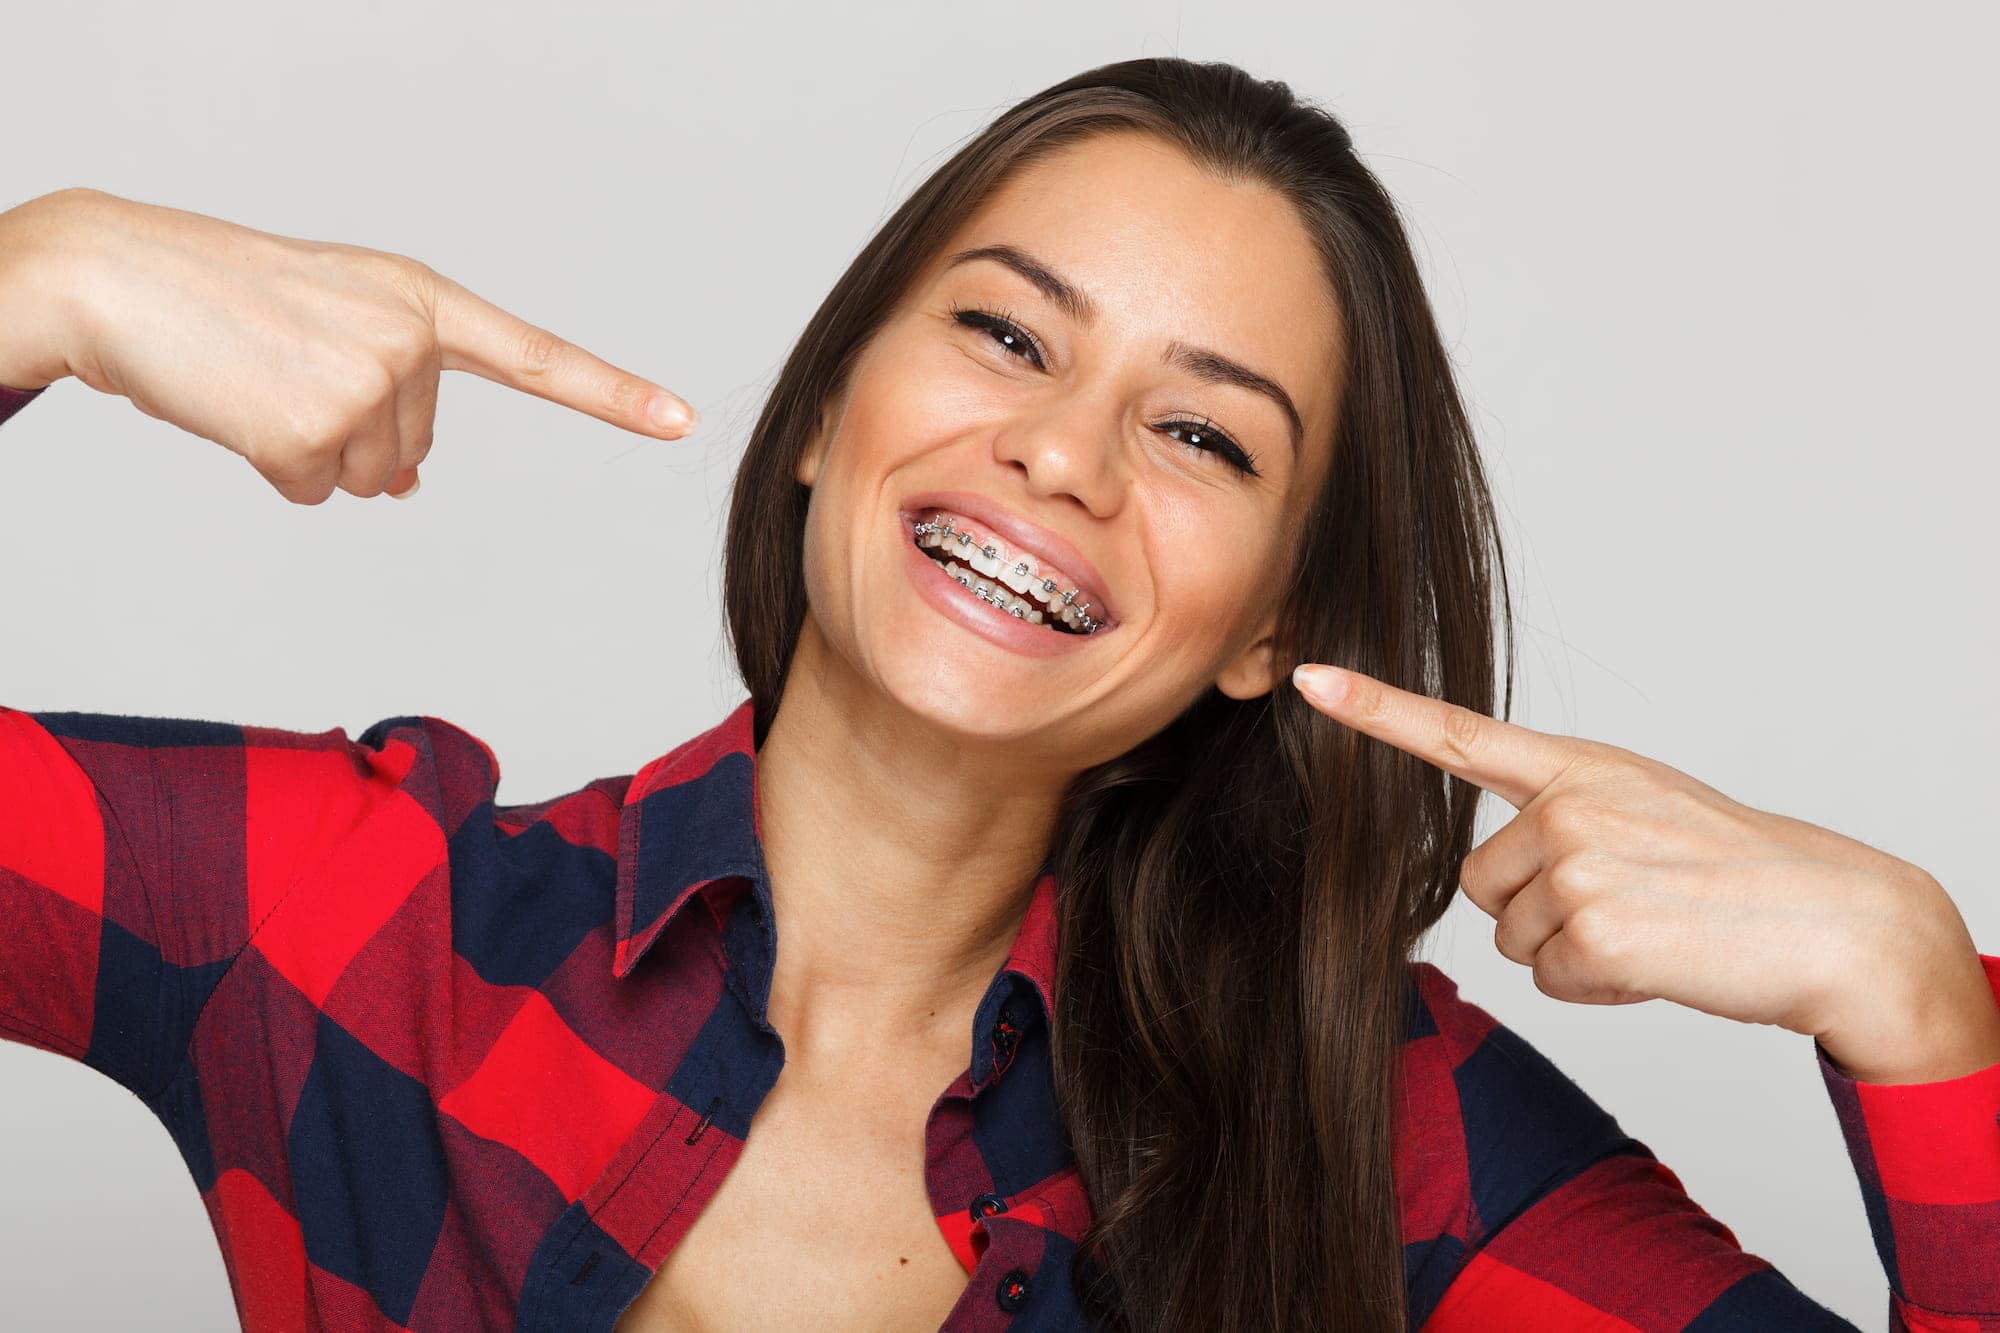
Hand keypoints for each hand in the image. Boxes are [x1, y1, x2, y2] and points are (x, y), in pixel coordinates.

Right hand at [0, 187, 697, 502]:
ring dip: (310, 450)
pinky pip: (315, 490)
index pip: (537, 358)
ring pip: (369, 478)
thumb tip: (405, 486)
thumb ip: (395, 389)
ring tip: (260, 382)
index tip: (681, 420)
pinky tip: (240, 407)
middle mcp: (410, 338)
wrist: (122, 275)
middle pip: (415, 450)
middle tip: (286, 369)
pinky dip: (273, 469)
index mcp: (424, 301)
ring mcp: (366, 383)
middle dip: (351, 430)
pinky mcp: (313, 430)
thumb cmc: (230, 298)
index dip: (613, 395)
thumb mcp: (335, 321)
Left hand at [1291, 662, 1998, 1080]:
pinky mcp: (1592, 933)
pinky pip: (1550, 980)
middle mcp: (1567, 806)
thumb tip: (1498, 879)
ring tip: (1650, 927)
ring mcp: (1577, 867)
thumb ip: (1563, 818)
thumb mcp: (1644, 809)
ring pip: (1514, 938)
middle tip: (1627, 903)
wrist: (1830, 917)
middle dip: (1537, 911)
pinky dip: (1598, 989)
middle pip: (1480, 884)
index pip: (1457, 735)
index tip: (1309, 678)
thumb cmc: (1735, 869)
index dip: (1375, 710)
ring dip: (1572, 953)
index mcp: (1578, 768)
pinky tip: (1656, 961)